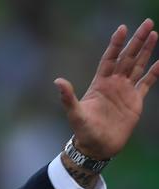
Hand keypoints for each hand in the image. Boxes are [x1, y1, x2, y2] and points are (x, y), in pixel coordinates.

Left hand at [54, 18, 158, 159]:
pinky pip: (147, 83)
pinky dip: (154, 73)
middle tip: (147, 23)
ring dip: (146, 51)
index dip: (116, 44)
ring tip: (154, 34)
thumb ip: (68, 97)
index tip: (123, 28)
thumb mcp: (75, 113)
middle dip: (137, 40)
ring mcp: (125, 91)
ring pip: (138, 65)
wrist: (97, 147)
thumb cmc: (83, 131)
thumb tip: (58, 81)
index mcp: (100, 83)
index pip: (110, 58)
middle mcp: (114, 83)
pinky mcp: (135, 101)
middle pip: (127, 57)